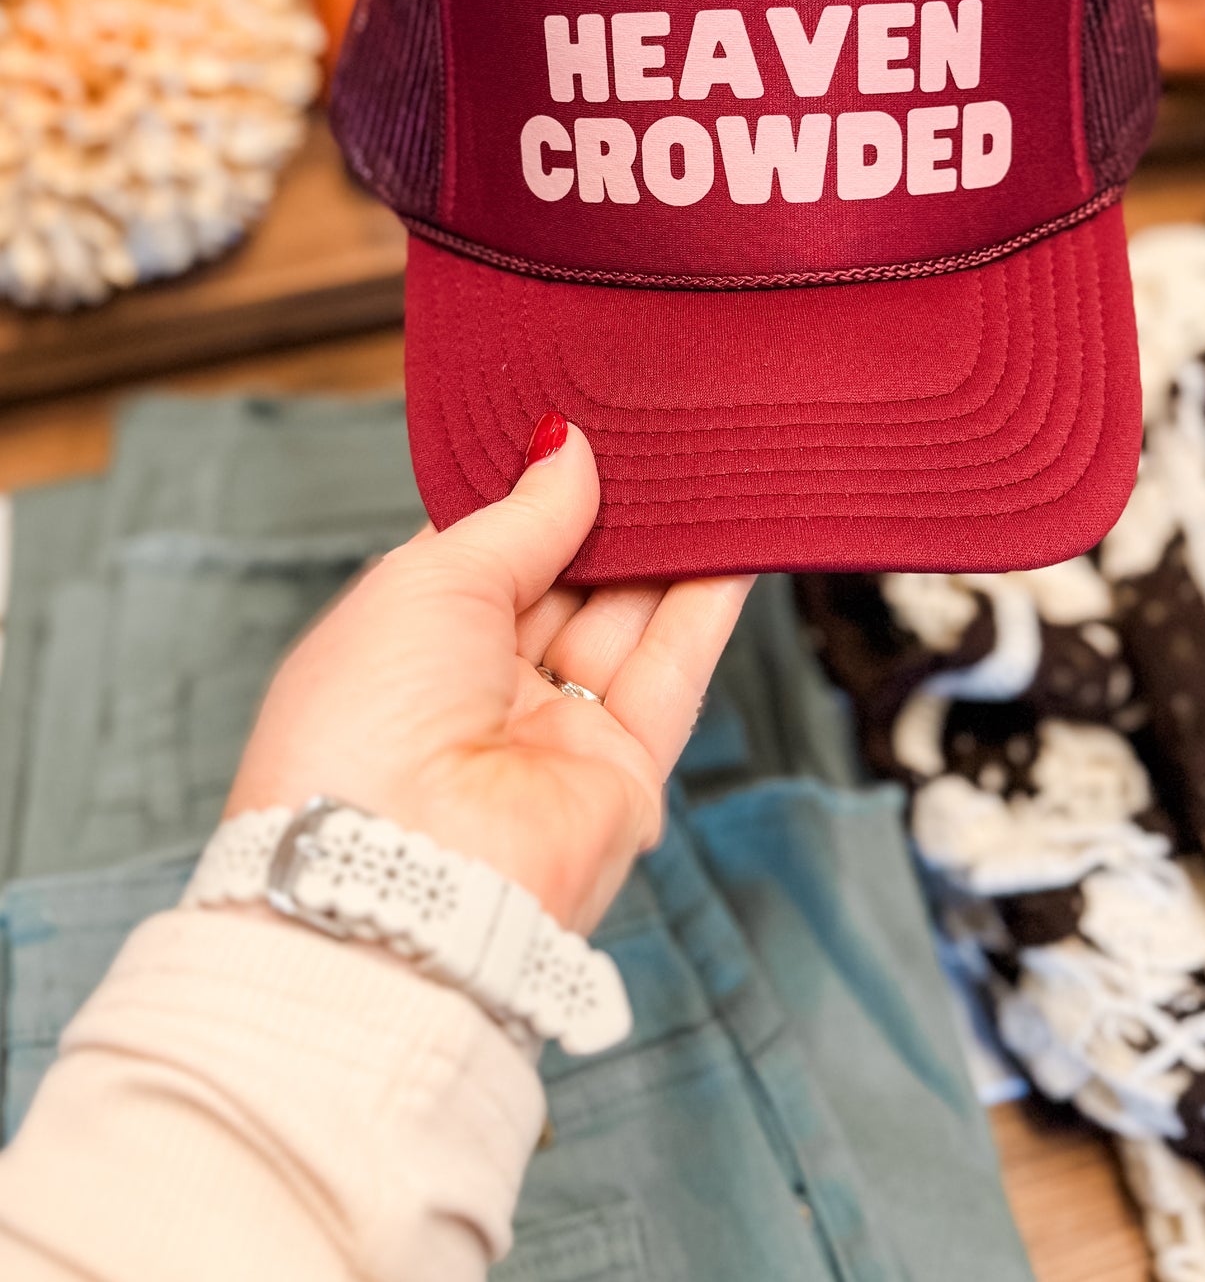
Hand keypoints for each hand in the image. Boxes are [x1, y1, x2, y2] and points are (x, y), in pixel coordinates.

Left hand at [228, 417, 753, 932]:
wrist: (399, 879)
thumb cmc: (366, 726)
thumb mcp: (429, 582)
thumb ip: (519, 516)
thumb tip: (568, 449)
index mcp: (411, 642)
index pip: (492, 548)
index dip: (539, 489)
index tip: (589, 424)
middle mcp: (481, 689)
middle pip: (569, 581)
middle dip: (613, 513)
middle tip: (662, 437)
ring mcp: (555, 732)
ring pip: (630, 619)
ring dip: (671, 548)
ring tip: (714, 468)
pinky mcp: (623, 772)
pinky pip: (674, 670)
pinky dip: (710, 604)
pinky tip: (739, 539)